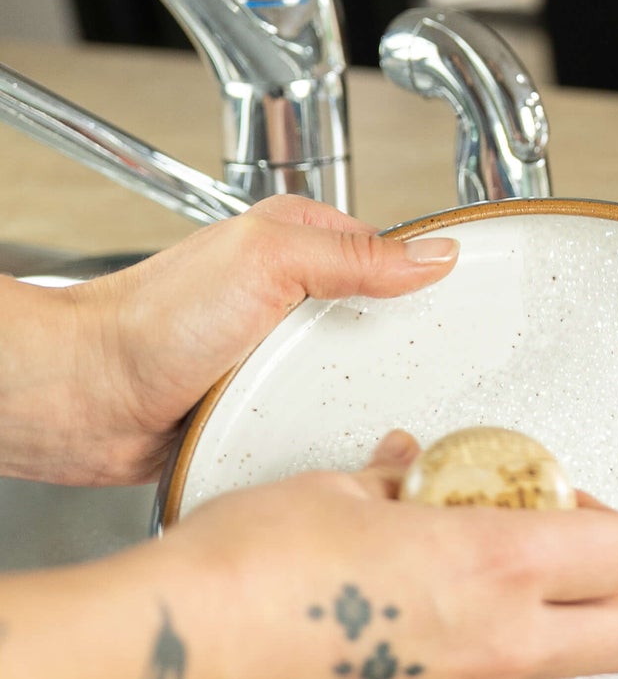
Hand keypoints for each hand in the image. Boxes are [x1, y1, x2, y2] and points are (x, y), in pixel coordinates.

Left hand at [0, 196, 457, 485]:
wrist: (82, 401)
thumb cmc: (148, 323)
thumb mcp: (266, 262)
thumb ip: (354, 255)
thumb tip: (435, 253)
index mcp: (300, 242)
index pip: (395, 254)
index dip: (434, 280)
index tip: (474, 305)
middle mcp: (293, 297)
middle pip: (386, 320)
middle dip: (413, 347)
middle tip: (448, 372)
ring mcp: (282, 354)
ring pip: (360, 375)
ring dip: (376, 394)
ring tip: (407, 410)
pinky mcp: (268, 405)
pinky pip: (327, 417)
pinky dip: (341, 428)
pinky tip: (356, 437)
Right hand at [156, 432, 617, 678]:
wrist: (169, 659)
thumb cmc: (244, 568)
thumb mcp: (336, 490)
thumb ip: (397, 482)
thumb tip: (408, 466)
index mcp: (495, 562)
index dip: (606, 534)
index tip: (572, 526)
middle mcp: (496, 650)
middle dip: (606, 612)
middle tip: (561, 595)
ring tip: (523, 677)